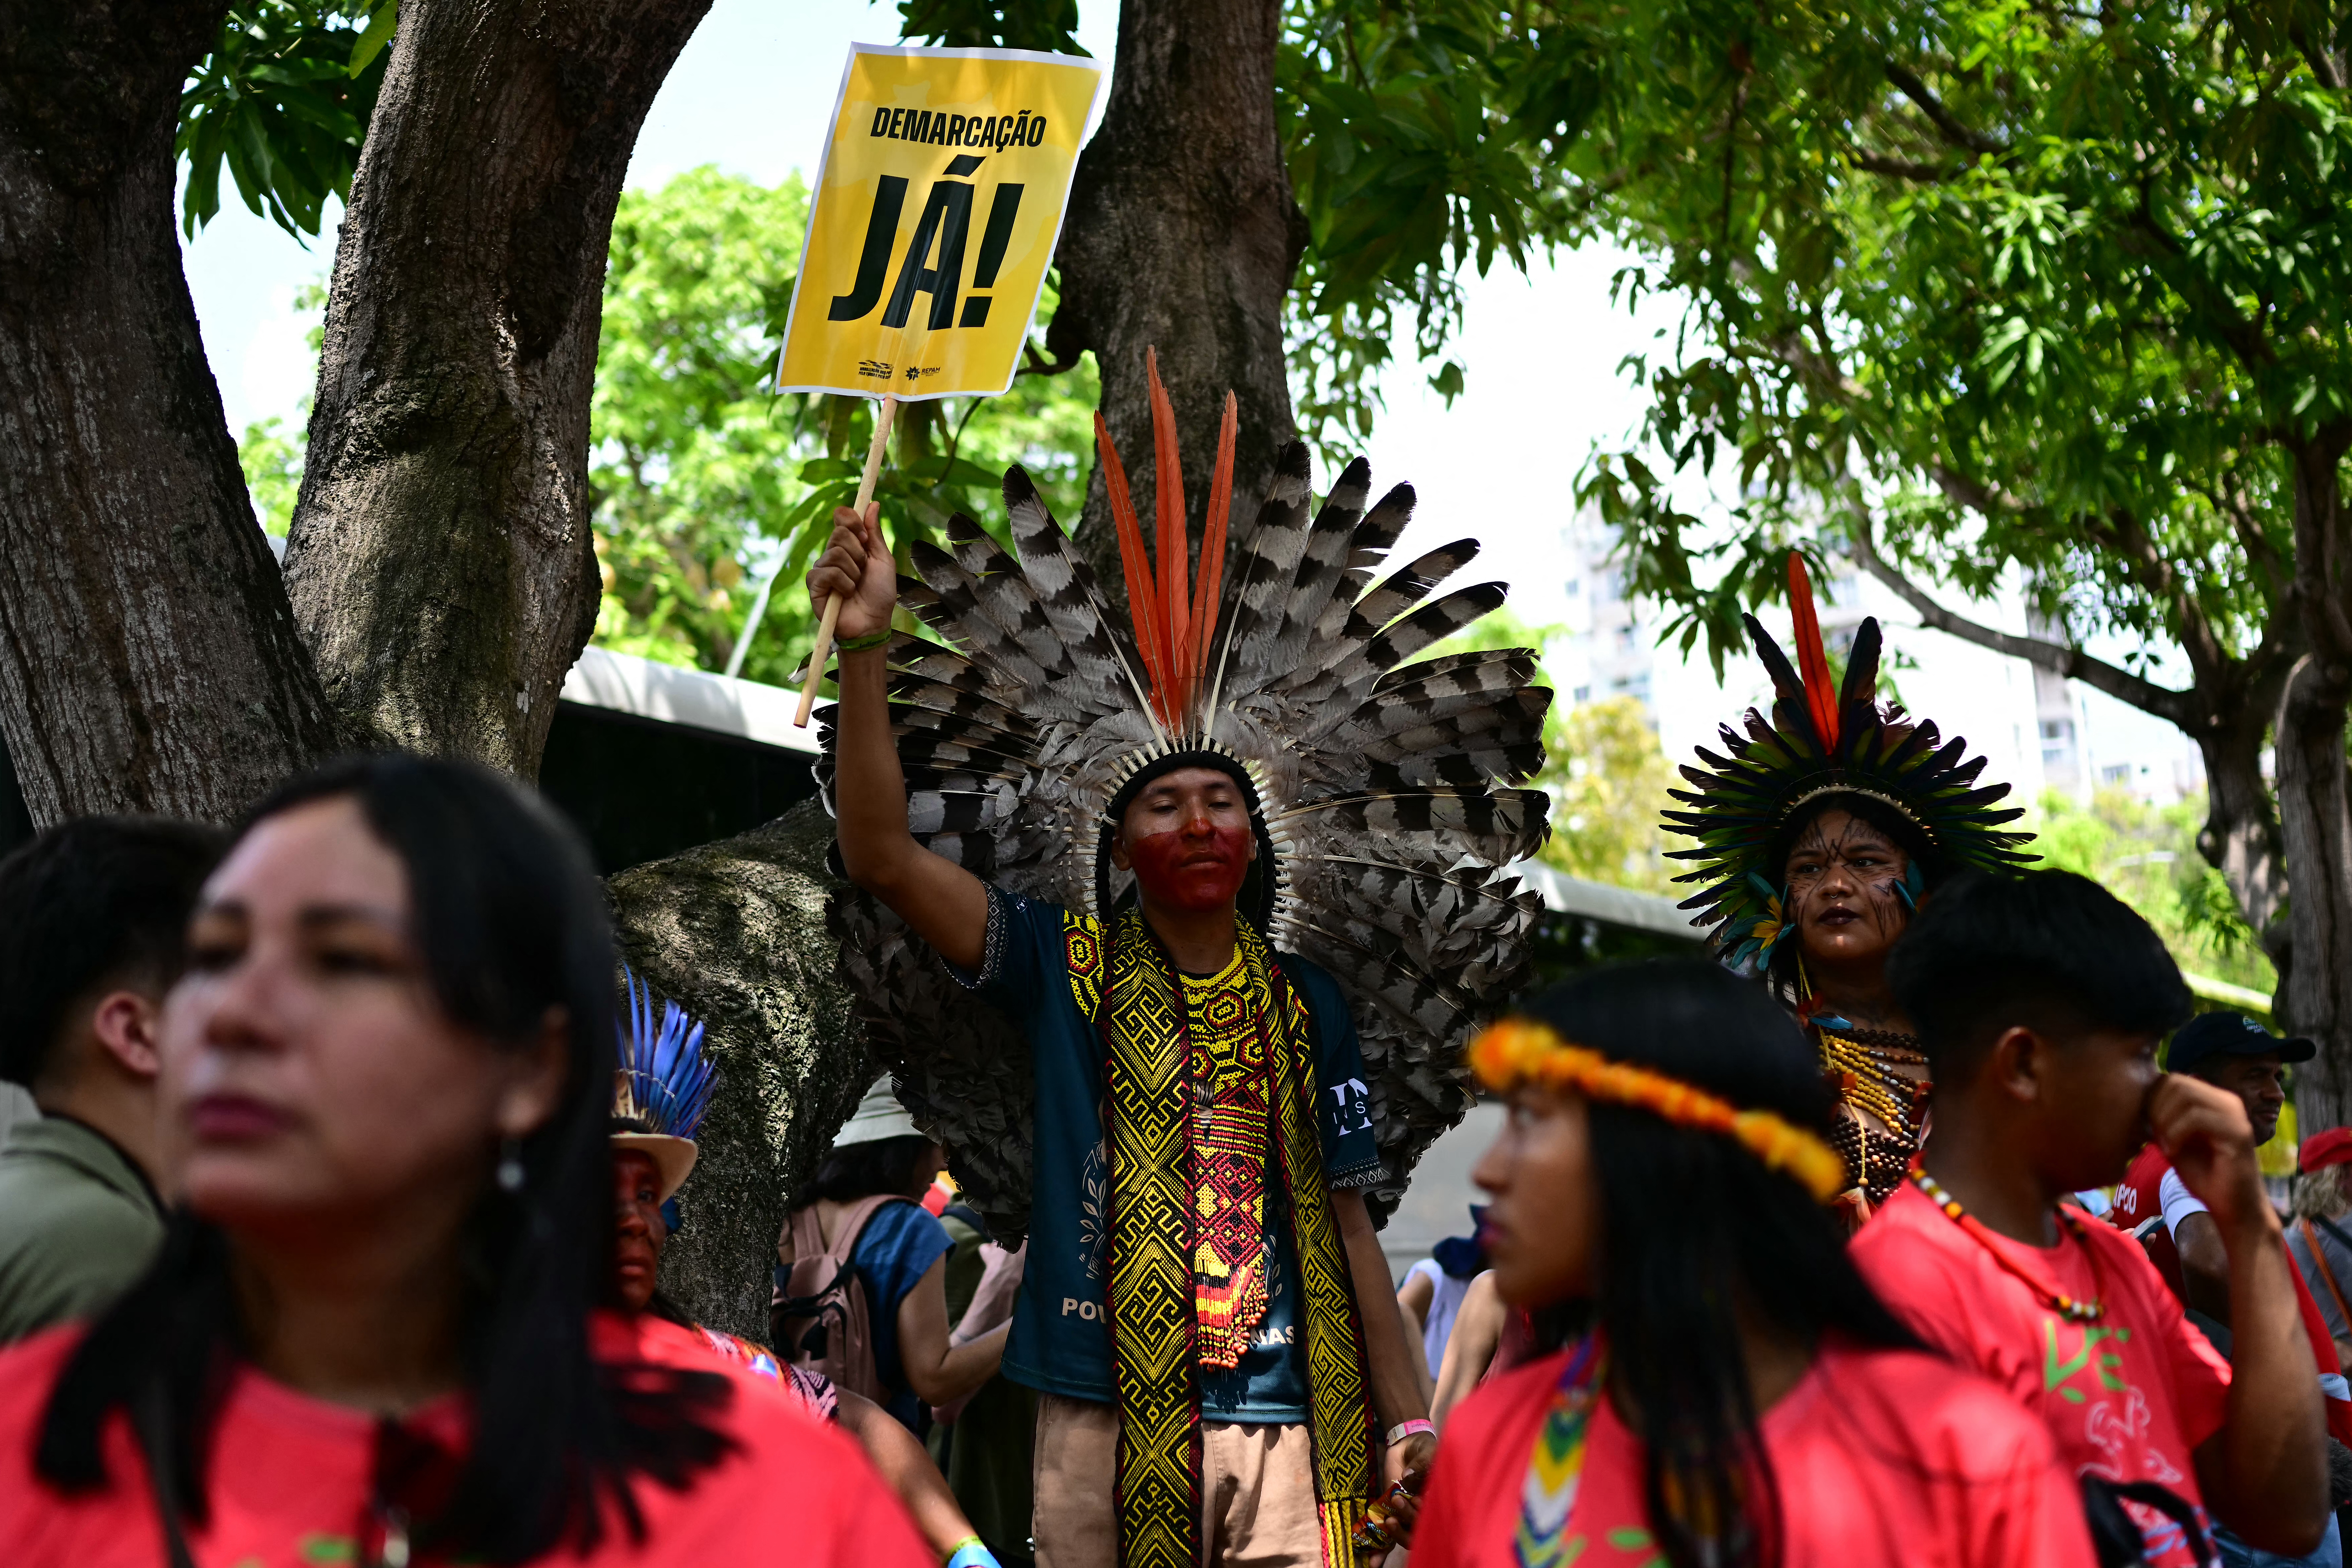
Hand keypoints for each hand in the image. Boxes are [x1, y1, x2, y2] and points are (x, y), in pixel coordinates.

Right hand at [805, 503, 894, 642]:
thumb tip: (873, 504)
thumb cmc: (880, 593)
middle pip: (839, 532)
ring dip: (853, 572)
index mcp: (849, 544)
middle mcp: (832, 552)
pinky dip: (843, 584)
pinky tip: (845, 594)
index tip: (864, 536)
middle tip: (863, 569)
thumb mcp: (882, 560)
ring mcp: (821, 567)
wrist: (873, 623)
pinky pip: (828, 572)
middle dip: (858, 552)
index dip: (851, 520)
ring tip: (855, 585)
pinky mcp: (814, 584)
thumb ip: (874, 533)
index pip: (841, 516)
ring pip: (835, 553)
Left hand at [1377, 1430, 1433, 1540]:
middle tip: (1399, 1500)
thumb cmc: (1422, 1449)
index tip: (1418, 1500)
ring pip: (1405, 1536)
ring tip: (1389, 1520)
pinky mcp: (1392, 1515)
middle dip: (1410, 1520)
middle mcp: (1424, 1512)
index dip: (1427, 1515)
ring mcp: (1407, 1515)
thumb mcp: (1426, 1451)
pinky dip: (1381, 1550)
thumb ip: (1422, 1463)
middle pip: (1420, 1529)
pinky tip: (1373, 1562)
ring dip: (1397, 1534)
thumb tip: (1408, 1477)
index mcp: (1437, 1500)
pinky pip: (1388, 1536)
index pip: (1437, 1518)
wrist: (1406, 1445)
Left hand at [2149, 1071, 2271, 1234]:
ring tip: (2165, 1145)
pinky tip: (2173, 1152)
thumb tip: (2139, 1097)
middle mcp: (2227, 1101)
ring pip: (2186, 1095)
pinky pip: (2196, 1117)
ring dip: (2165, 1121)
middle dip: (2156, 1108)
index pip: (2171, 1079)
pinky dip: (2176, 1133)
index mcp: (2212, 1100)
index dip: (2151, 1101)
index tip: (2148, 1127)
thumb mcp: (2173, 1139)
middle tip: (2155, 1136)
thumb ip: (2161, 1117)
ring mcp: (2235, 1115)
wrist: (2231, 1207)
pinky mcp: (2239, 1132)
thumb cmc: (2203, 1175)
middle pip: (2176, 1082)